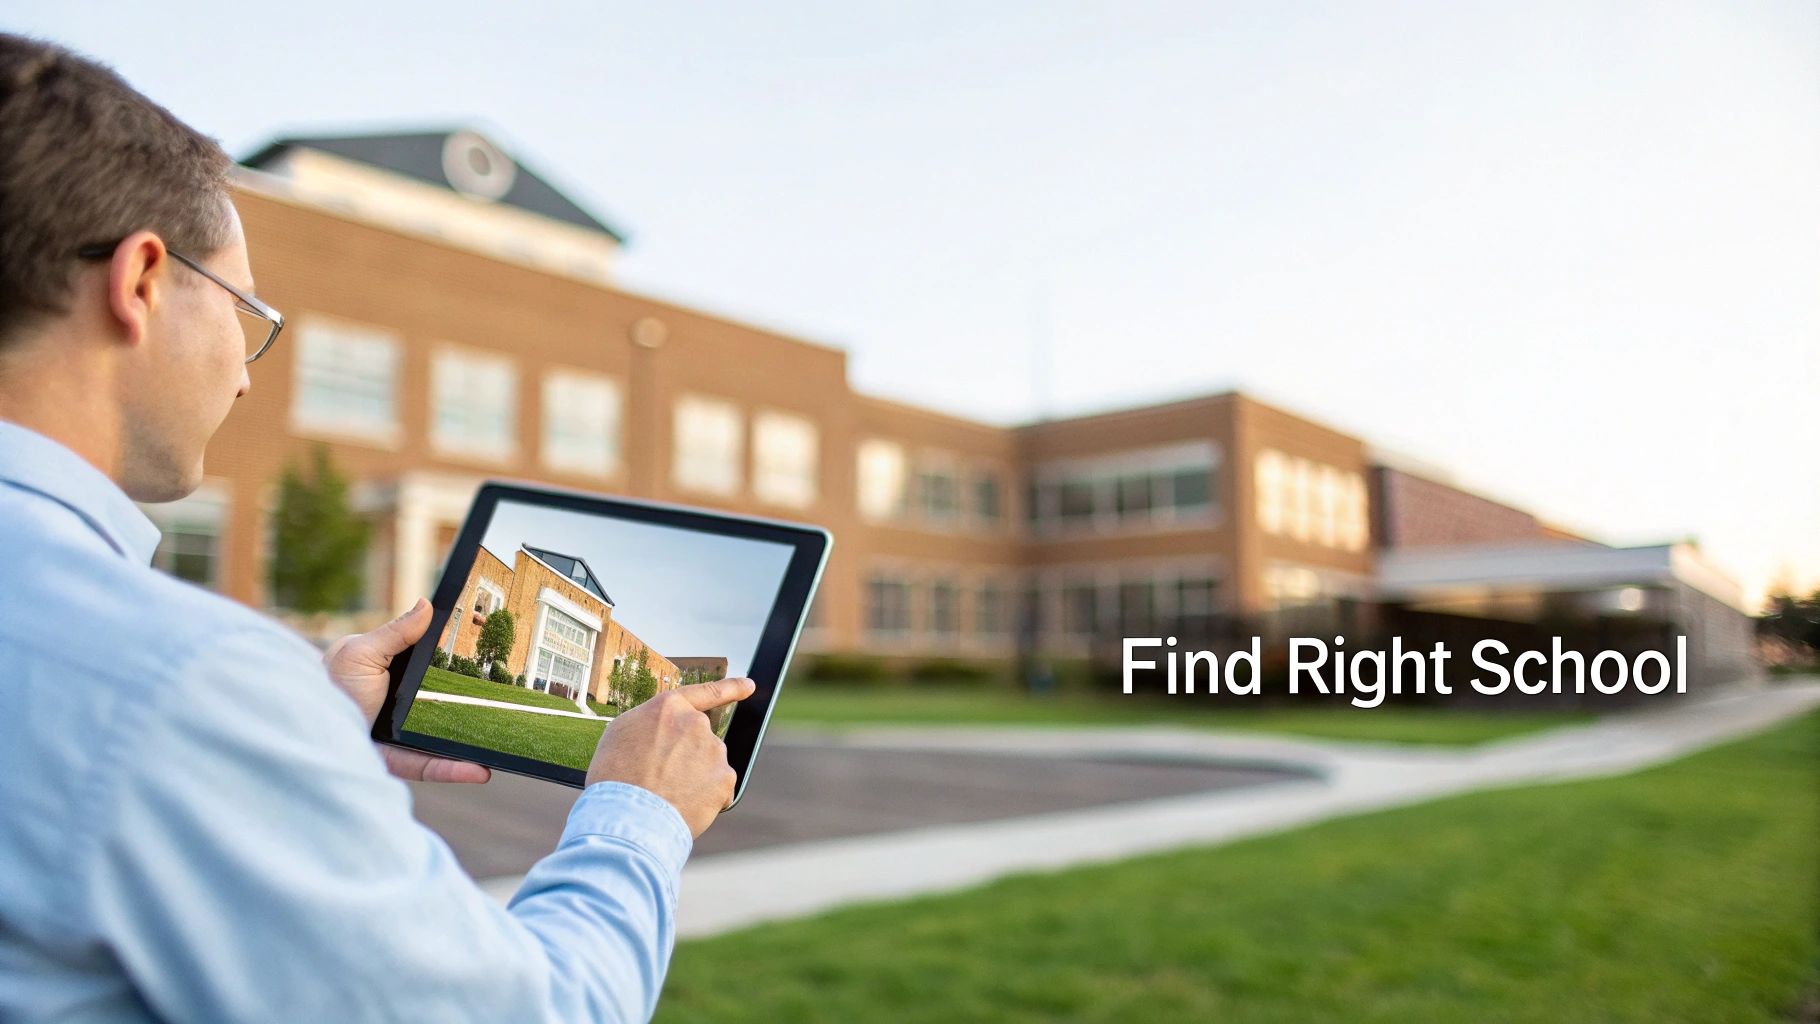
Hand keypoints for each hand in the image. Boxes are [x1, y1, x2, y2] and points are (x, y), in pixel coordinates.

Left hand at [323, 598, 490, 784]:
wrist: (299, 731)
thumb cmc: (324, 687)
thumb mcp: (361, 653)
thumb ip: (396, 633)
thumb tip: (426, 604)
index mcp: (393, 675)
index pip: (433, 669)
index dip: (459, 668)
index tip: (489, 663)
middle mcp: (399, 707)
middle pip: (445, 709)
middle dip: (476, 713)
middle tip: (508, 710)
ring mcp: (399, 736)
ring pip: (443, 744)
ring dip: (471, 752)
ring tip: (498, 754)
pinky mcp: (394, 762)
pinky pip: (429, 767)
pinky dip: (454, 770)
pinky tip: (480, 770)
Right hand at [586, 677, 754, 836]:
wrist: (628, 815)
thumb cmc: (615, 777)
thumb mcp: (621, 734)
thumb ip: (652, 724)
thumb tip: (666, 730)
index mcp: (669, 708)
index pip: (707, 693)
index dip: (731, 688)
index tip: (749, 685)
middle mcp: (696, 724)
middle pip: (700, 742)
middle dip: (687, 759)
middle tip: (661, 780)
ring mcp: (714, 751)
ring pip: (709, 767)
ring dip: (695, 780)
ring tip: (667, 796)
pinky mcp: (725, 779)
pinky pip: (719, 791)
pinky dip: (706, 800)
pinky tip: (684, 806)